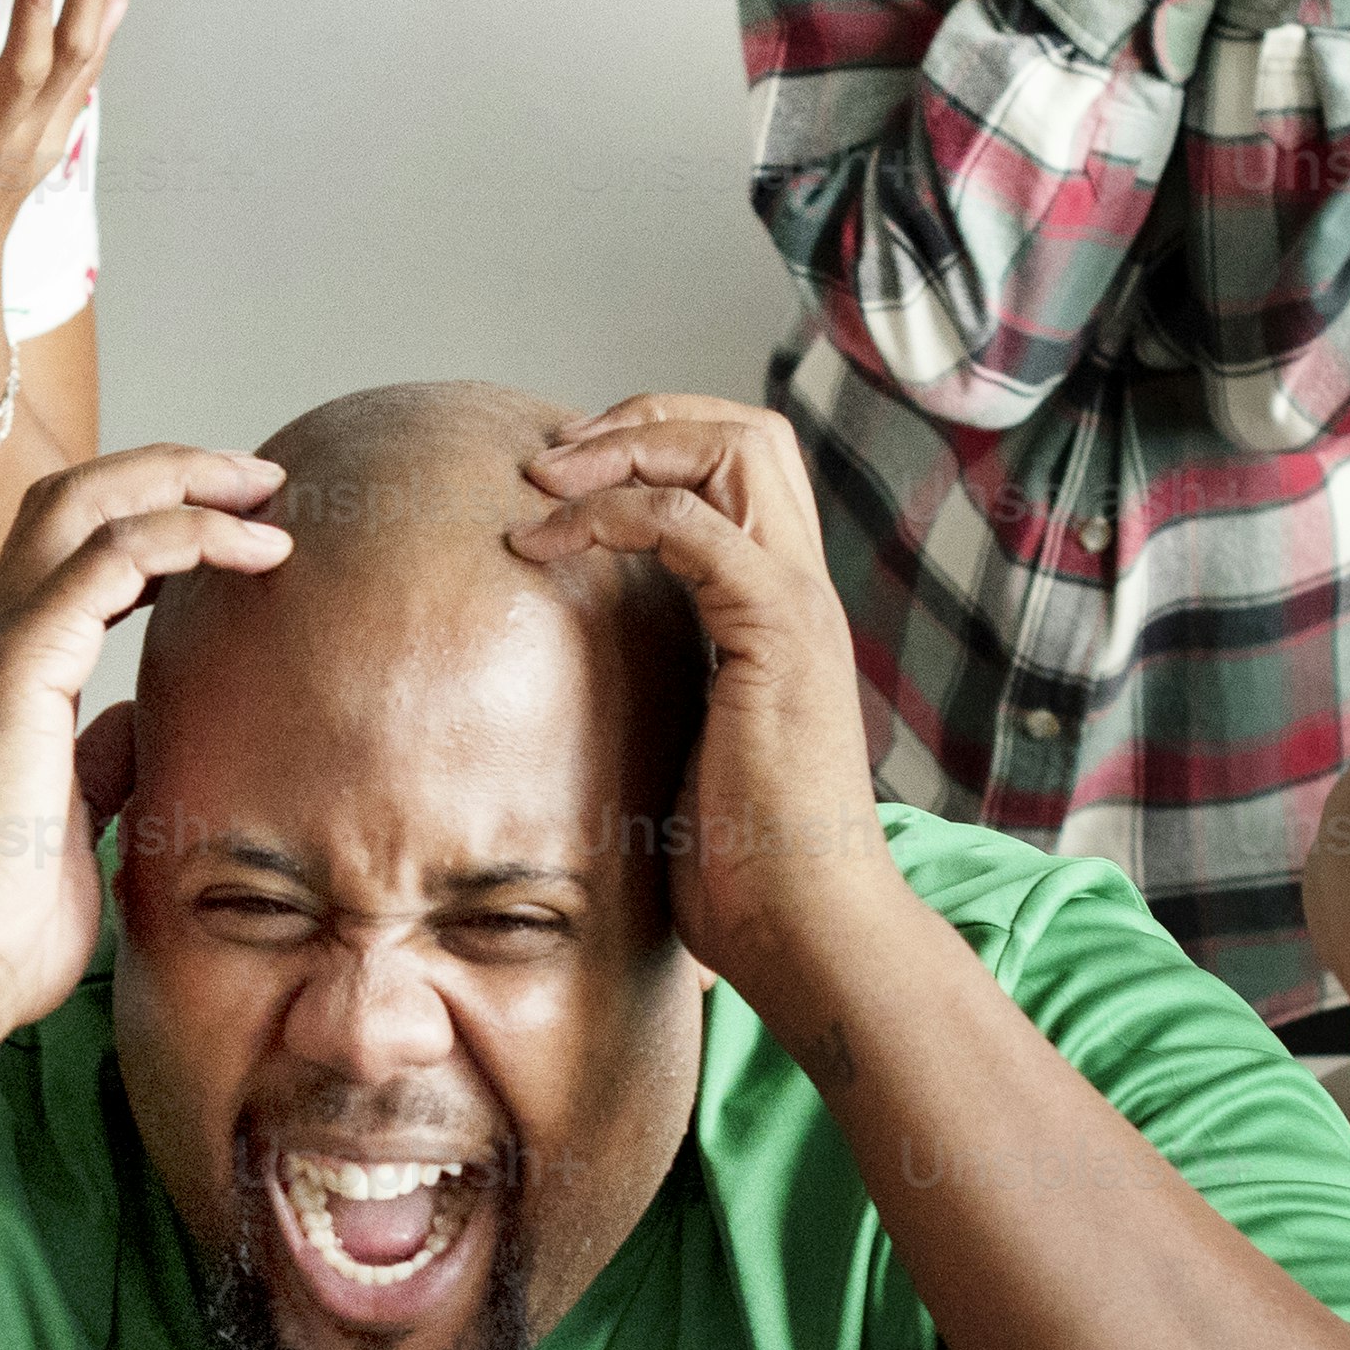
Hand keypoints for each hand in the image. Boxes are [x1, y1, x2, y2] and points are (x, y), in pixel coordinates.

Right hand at [0, 441, 289, 1041]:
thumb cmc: (6, 918)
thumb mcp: (82, 819)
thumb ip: (104, 759)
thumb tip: (137, 722)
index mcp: (18, 672)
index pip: (81, 549)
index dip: (163, 519)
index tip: (252, 528)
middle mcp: (2, 640)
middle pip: (77, 498)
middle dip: (174, 470)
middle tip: (267, 480)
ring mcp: (3, 646)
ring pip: (86, 504)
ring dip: (186, 481)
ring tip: (269, 492)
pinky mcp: (18, 665)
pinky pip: (109, 558)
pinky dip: (186, 533)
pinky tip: (255, 550)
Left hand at [504, 398, 922, 1024]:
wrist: (806, 929)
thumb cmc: (743, 869)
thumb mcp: (682, 753)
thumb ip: (657, 694)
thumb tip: (573, 692)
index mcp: (784, 610)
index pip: (744, 468)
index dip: (656, 447)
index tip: (566, 484)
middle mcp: (803, 589)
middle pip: (747, 429)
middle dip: (642, 420)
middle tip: (552, 461)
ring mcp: (798, 604)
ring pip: (731, 449)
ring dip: (625, 447)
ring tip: (543, 483)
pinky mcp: (776, 633)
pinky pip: (689, 525)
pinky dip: (611, 515)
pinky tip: (545, 548)